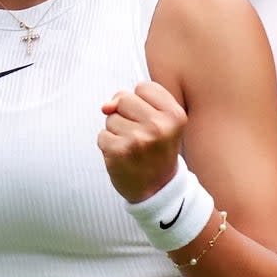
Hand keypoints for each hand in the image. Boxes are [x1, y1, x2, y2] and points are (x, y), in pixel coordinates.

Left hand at [98, 81, 186, 202]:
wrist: (158, 190)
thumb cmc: (157, 151)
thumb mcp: (161, 122)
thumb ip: (135, 102)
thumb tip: (106, 106)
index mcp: (174, 115)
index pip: (143, 87)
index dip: (141, 102)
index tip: (150, 120)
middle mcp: (158, 126)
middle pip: (124, 98)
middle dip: (126, 114)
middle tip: (140, 135)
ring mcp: (137, 139)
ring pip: (110, 117)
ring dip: (116, 131)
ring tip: (133, 147)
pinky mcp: (118, 152)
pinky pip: (102, 135)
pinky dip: (108, 145)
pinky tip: (123, 156)